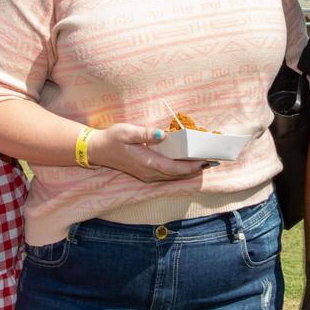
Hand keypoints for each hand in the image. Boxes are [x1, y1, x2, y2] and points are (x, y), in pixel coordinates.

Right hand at [88, 124, 207, 181]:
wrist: (97, 150)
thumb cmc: (112, 138)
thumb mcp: (127, 132)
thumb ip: (146, 134)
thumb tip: (163, 135)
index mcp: (146, 163)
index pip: (174, 169)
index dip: (191, 167)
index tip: (205, 161)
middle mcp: (149, 173)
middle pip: (177, 176)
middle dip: (194, 169)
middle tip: (211, 161)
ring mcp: (147, 175)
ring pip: (172, 177)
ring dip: (188, 171)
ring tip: (203, 163)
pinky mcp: (145, 173)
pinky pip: (166, 175)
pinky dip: (179, 171)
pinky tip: (186, 164)